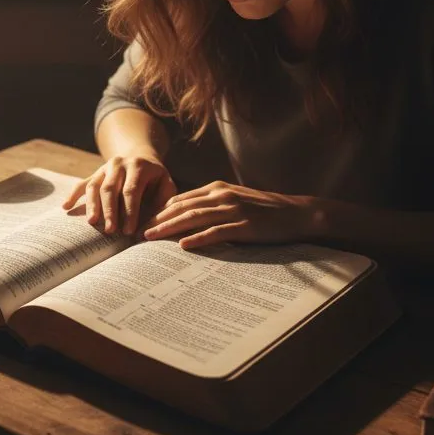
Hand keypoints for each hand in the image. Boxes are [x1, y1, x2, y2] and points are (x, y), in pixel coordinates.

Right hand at [62, 155, 177, 236]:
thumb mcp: (166, 185)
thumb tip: (151, 224)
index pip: (131, 190)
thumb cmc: (156, 179)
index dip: (129, 211)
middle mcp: (119, 164)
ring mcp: (104, 167)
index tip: (129, 231)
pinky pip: (82, 184)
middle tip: (110, 231)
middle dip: (110, 211)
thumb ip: (162, 202)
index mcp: (138, 166)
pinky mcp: (95, 173)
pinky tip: (66, 207)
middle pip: (110, 188)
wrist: (141, 158)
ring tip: (91, 222)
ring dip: (92, 205)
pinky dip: (73, 195)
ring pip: (94, 186)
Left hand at [142, 181, 315, 248]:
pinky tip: (183, 245)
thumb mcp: (234, 200)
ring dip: (169, 228)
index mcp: (217, 189)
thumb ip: (211, 205)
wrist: (296, 213)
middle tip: (137, 231)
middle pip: (181, 207)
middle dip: (156, 219)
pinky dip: (198, 238)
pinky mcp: (244, 226)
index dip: (159, 210)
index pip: (180, 199)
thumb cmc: (263, 210)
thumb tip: (184, 218)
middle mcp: (221, 196)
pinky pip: (216, 232)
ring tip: (150, 237)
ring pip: (193, 218)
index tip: (142, 221)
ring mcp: (233, 210)